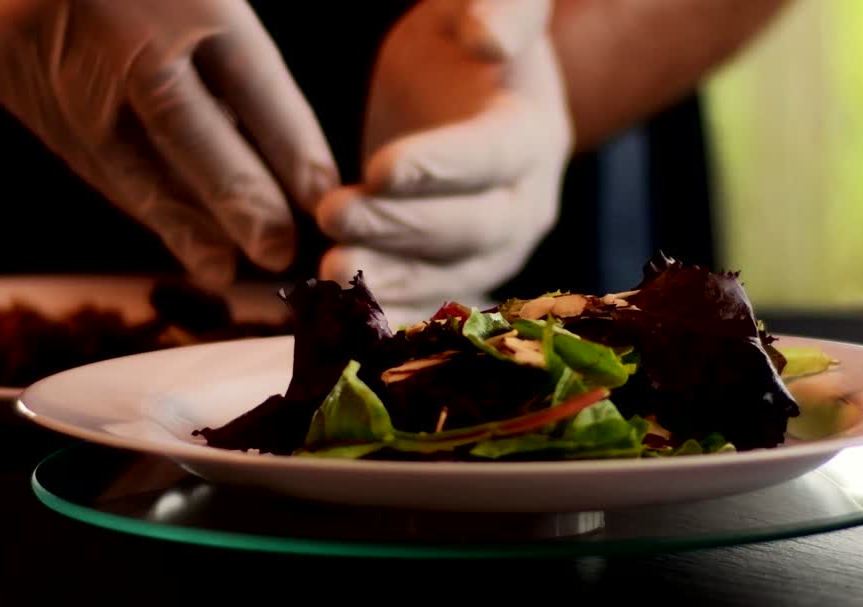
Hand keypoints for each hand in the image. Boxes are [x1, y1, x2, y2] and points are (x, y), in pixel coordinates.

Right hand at [0, 0, 339, 290]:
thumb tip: (271, 142)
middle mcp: (117, 25)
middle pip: (192, 135)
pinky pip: (74, 144)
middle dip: (240, 204)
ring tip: (219, 265)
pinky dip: (122, 184)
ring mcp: (49, 52)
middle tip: (281, 256)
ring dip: (177, 219)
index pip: (254, 83)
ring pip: (125, 158)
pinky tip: (156, 213)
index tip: (323, 201)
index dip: (292, 150)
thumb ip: (219, 31)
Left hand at [316, 0, 571, 317]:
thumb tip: (490, 38)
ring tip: (329, 271)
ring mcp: (495, 250)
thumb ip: (502, 10)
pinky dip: (390, 311)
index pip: (491, 157)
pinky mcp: (460, 276)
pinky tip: (345, 319)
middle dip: (400, 225)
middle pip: (468, 226)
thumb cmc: (465, 41)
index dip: (441, 167)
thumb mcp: (481, 6)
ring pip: (447, 275)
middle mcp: (525, 204)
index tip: (380, 168)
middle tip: (334, 215)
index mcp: (533, 134)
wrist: (471, 92)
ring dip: (389, 278)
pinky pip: (428, 303)